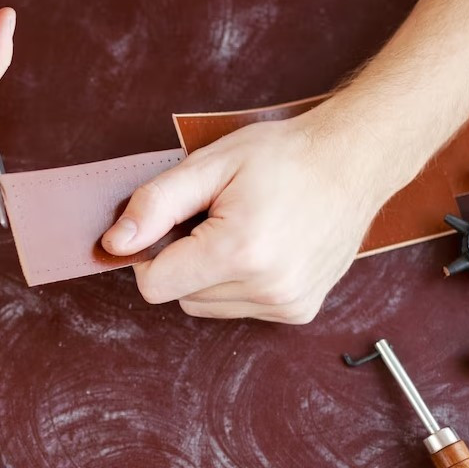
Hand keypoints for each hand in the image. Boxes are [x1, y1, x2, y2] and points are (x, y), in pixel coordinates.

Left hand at [101, 113, 389, 322]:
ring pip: (207, 305)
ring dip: (211, 273)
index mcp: (240, 251)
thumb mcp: (208, 165)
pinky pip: (239, 307)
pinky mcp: (299, 311)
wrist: (353, 160)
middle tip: (216, 217)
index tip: (175, 224)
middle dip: (185, 259)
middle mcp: (267, 288)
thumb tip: (115, 245)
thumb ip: (154, 206)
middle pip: (180, 296)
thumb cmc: (283, 156)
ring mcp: (287, 304)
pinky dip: (238, 282)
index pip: (154, 285)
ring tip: (243, 229)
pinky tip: (263, 247)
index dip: (152, 253)